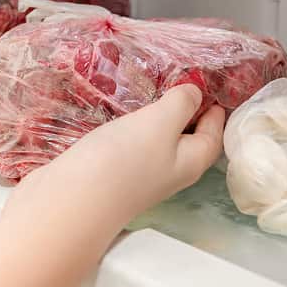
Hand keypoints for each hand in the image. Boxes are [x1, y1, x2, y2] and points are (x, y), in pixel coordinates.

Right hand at [10, 85, 224, 225]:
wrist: (71, 202)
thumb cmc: (123, 160)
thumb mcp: (160, 122)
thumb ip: (181, 104)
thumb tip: (196, 94)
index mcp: (191, 162)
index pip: (214, 135)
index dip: (216, 112)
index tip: (213, 88)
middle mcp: (170, 172)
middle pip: (190, 142)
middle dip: (190, 115)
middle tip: (184, 85)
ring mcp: (141, 175)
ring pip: (160, 144)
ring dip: (161, 121)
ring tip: (155, 92)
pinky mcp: (114, 174)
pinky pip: (134, 147)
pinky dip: (135, 129)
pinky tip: (125, 115)